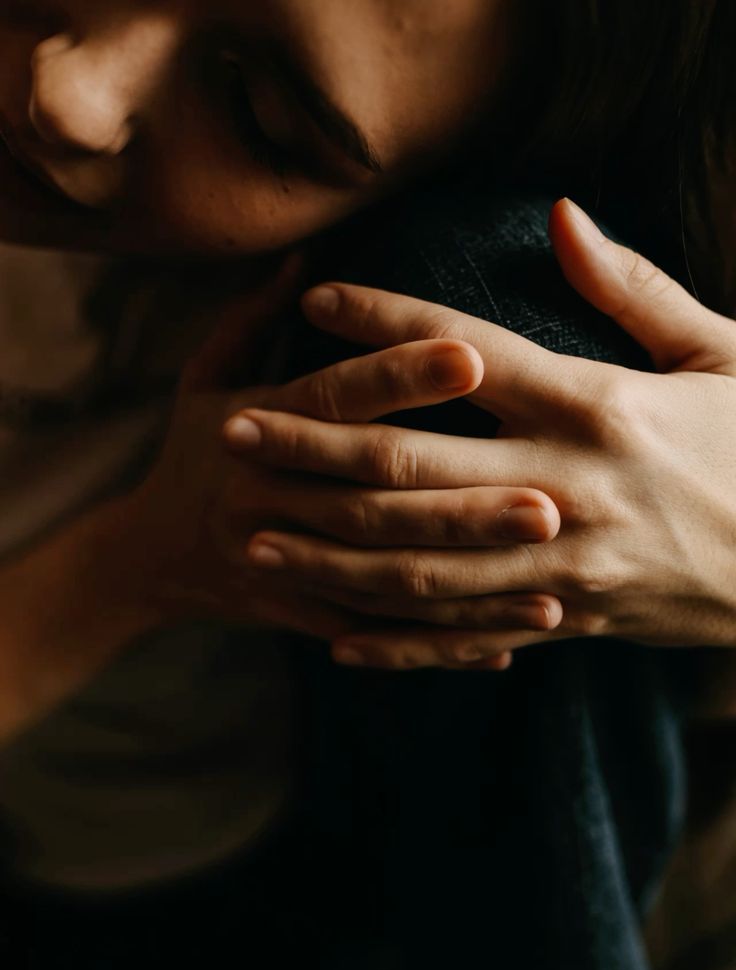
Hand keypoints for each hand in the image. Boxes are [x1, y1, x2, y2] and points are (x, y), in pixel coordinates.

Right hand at [122, 268, 556, 659]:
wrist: (147, 556)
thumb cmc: (189, 450)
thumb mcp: (204, 376)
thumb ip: (253, 318)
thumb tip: (303, 255)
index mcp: (254, 423)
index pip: (336, 395)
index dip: (398, 373)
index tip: (472, 355)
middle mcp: (269, 495)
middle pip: (376, 498)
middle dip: (463, 505)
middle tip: (551, 503)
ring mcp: (285, 564)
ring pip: (388, 580)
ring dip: (470, 589)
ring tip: (555, 592)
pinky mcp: (301, 615)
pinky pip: (379, 635)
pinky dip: (440, 646)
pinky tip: (509, 647)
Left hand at [231, 199, 735, 667]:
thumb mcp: (723, 352)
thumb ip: (634, 289)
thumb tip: (562, 214)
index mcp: (599, 406)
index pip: (463, 353)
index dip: (382, 323)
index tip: (316, 303)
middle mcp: (564, 489)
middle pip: (409, 471)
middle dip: (311, 451)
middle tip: (235, 434)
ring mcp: (560, 568)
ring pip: (419, 568)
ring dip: (327, 554)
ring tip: (254, 537)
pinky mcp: (569, 623)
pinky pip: (466, 639)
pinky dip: (397, 641)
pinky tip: (334, 637)